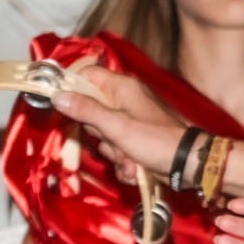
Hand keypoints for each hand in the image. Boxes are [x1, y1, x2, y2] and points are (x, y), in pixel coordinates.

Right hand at [54, 64, 184, 178]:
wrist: (186, 164)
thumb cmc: (154, 140)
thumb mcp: (117, 126)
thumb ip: (86, 111)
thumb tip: (57, 95)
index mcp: (122, 87)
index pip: (87, 75)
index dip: (71, 88)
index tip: (61, 106)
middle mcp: (125, 100)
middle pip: (90, 112)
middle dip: (100, 134)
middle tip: (114, 141)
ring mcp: (130, 121)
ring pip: (103, 136)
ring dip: (115, 153)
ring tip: (131, 158)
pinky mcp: (134, 140)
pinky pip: (116, 150)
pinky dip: (124, 162)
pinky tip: (137, 167)